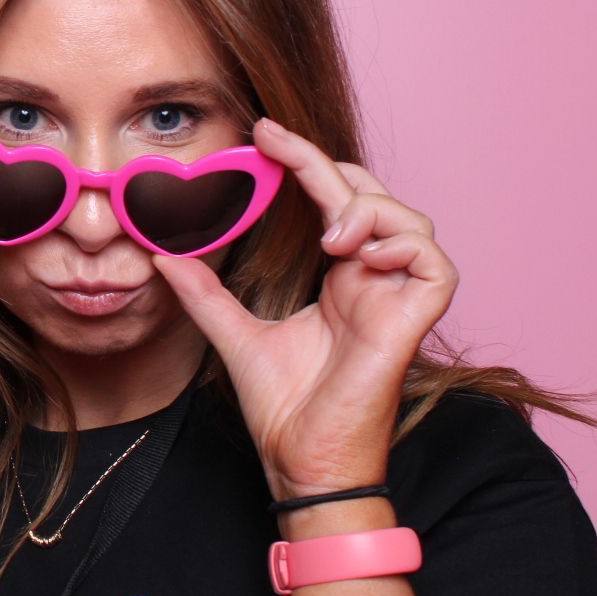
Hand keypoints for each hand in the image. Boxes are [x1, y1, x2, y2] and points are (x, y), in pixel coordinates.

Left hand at [153, 118, 457, 500]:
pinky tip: (357, 256)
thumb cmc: (282, 408)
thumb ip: (204, 292)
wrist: (301, 463)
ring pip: (412, 221)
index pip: (333, 202)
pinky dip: (401, 245)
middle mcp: (372, 283)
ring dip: (369, 209)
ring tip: (327, 233)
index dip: (306, 162)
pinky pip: (434, 264)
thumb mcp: (233, 333)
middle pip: (375, 199)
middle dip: (331, 169)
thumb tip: (161, 253)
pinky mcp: (413, 322)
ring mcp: (396, 301)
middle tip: (279, 149)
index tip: (264, 133)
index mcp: (339, 281)